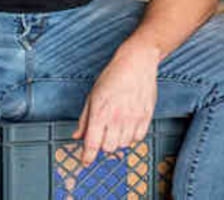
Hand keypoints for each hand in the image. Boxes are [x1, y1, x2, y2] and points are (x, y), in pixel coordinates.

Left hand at [73, 42, 160, 165]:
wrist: (137, 62)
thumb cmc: (113, 76)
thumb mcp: (92, 95)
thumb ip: (84, 119)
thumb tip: (77, 136)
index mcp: (100, 112)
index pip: (92, 143)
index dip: (87, 156)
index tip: (85, 161)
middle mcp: (117, 118)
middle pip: (108, 148)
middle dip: (103, 145)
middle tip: (103, 135)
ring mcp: (133, 118)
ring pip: (124, 145)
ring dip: (118, 141)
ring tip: (116, 127)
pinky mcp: (146, 116)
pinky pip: (138, 138)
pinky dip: (132, 137)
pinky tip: (128, 125)